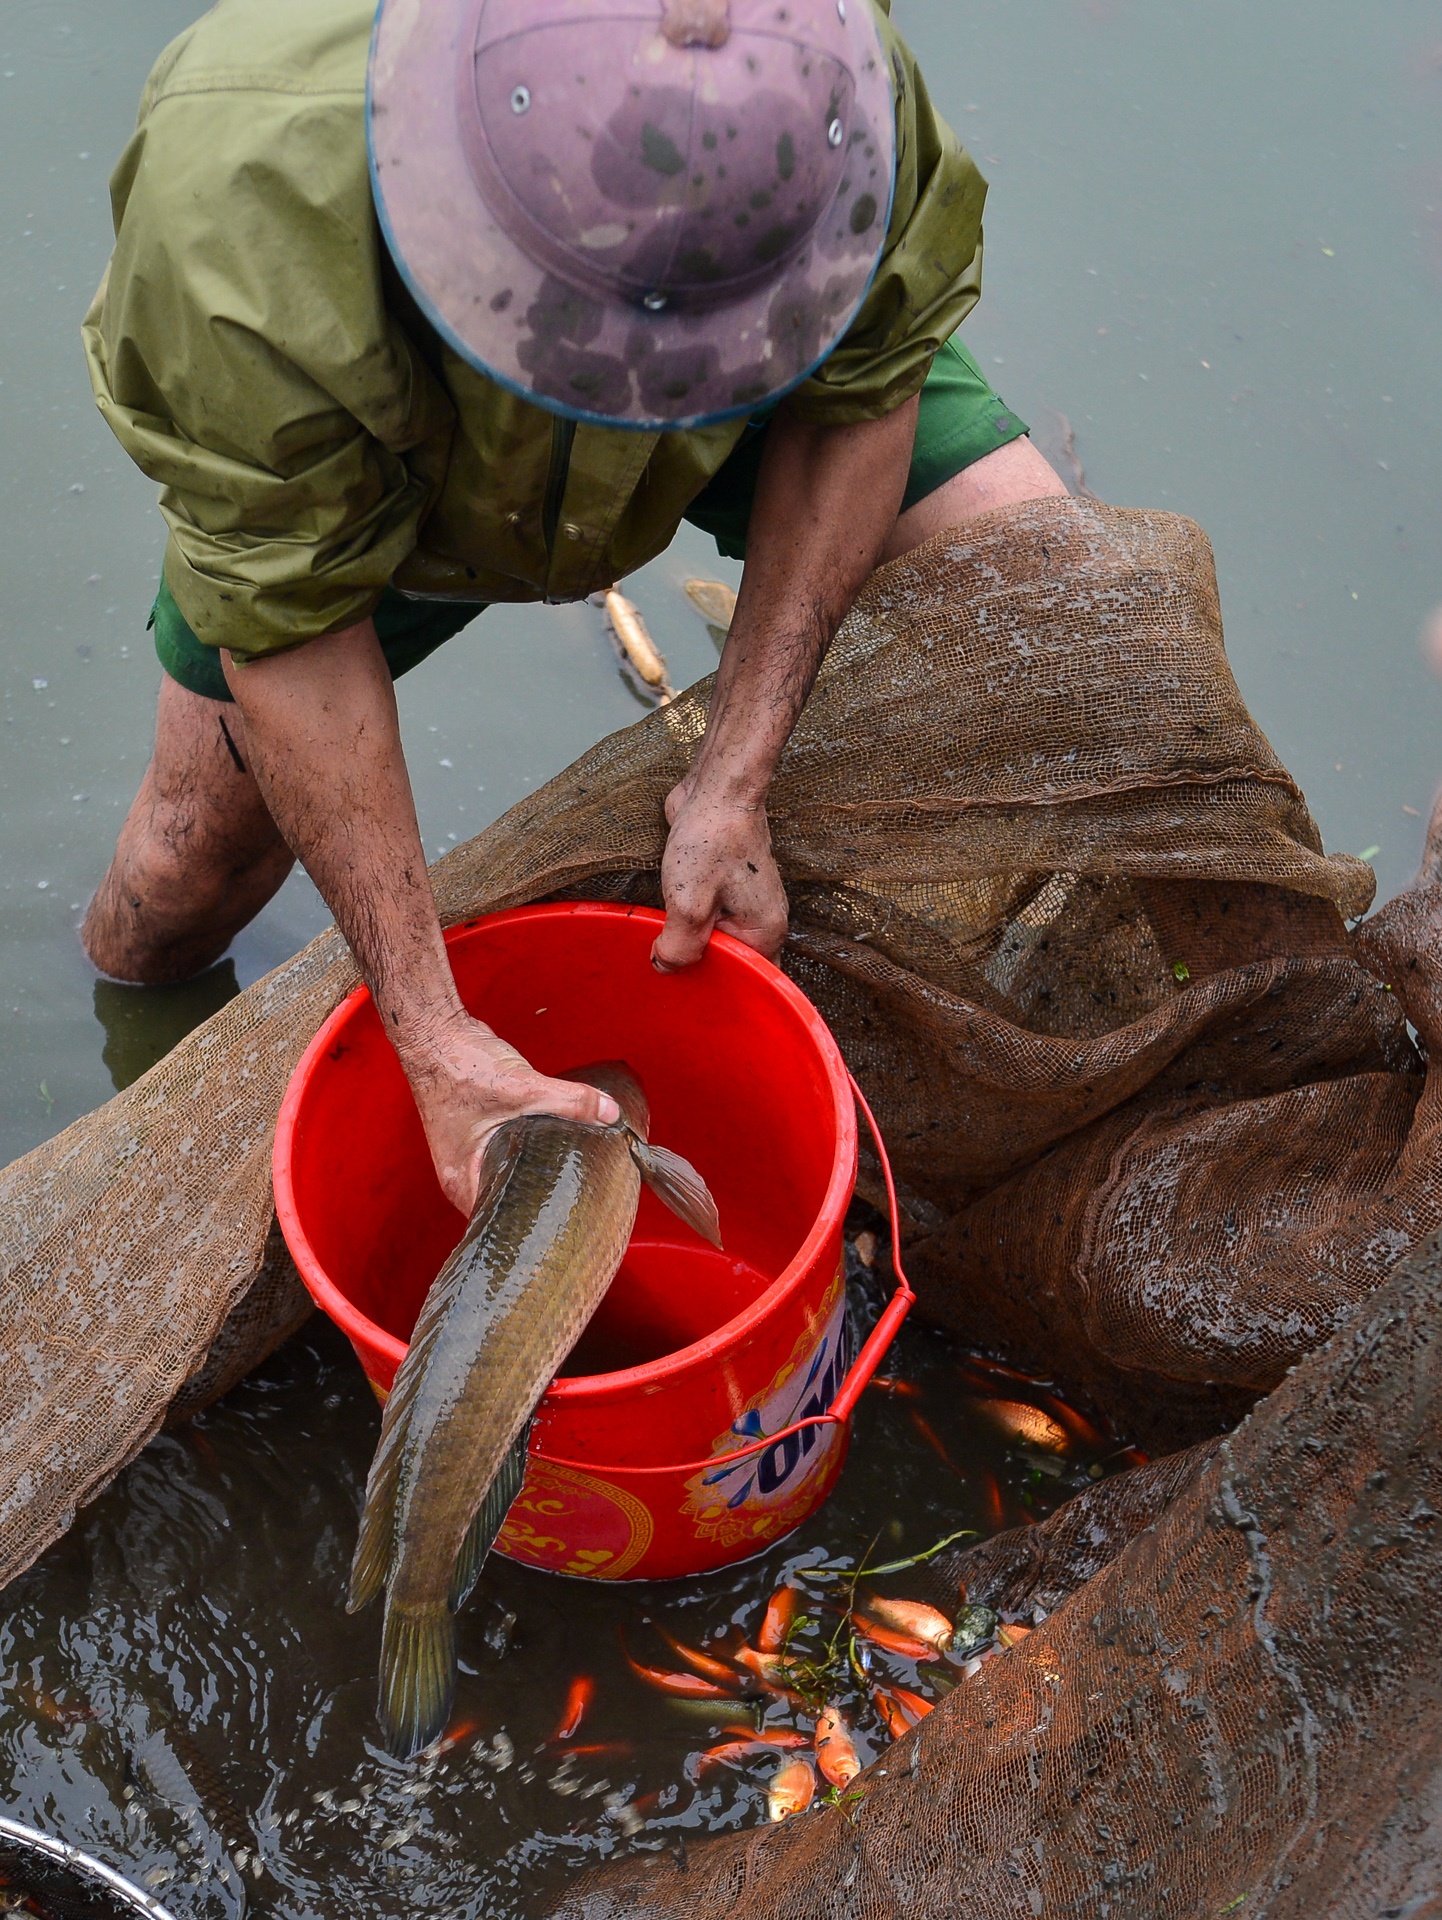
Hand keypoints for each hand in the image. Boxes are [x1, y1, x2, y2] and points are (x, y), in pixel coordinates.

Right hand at [398, 1013, 619, 1215]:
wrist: (436, 1034)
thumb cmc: (458, 1066)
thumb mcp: (522, 1088)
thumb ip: (571, 1102)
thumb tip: (610, 1115)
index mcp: (462, 1181)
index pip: (502, 1220)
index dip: (535, 1220)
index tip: (567, 1216)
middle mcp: (462, 1176)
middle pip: (508, 1201)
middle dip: (541, 1197)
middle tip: (577, 1198)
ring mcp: (467, 1157)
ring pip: (508, 1176)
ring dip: (536, 1172)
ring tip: (571, 1176)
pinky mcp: (477, 1136)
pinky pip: (507, 1154)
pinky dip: (529, 1152)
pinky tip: (554, 1148)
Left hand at [651, 779, 788, 971]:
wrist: (717, 789)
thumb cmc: (713, 838)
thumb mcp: (690, 901)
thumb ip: (679, 944)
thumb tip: (665, 967)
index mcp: (765, 932)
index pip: (747, 981)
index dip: (714, 988)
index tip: (683, 987)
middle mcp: (761, 921)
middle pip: (729, 962)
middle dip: (697, 964)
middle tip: (663, 963)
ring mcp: (744, 904)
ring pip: (714, 939)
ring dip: (687, 939)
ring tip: (661, 939)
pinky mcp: (726, 887)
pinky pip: (707, 917)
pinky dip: (686, 920)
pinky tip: (665, 915)